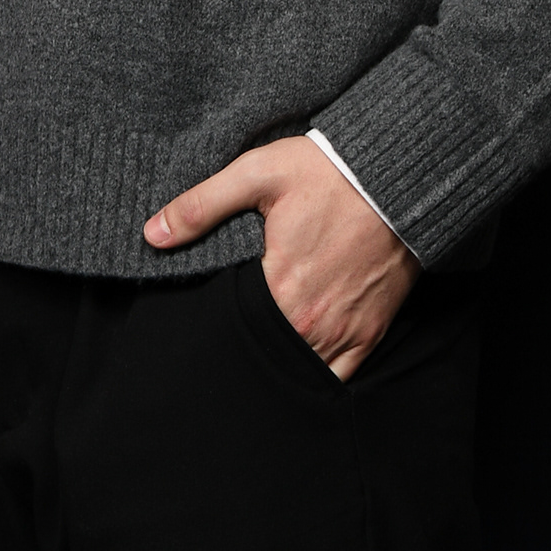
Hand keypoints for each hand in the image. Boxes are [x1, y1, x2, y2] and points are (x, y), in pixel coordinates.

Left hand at [144, 136, 419, 378]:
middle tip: (225, 341)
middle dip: (243, 351)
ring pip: (299, 373)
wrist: (397, 178)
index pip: (231, 328)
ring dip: (276, 367)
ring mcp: (343, 332)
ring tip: (254, 353)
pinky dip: (316, 377)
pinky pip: (338, 376)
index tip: (205, 319)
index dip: (214, 327)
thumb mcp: (258, 174)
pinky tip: (294, 366)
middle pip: (264, 356)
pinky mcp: (369, 333)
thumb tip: (152, 234)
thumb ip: (202, 205)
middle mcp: (311, 321)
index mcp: (279, 287)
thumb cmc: (327, 173)